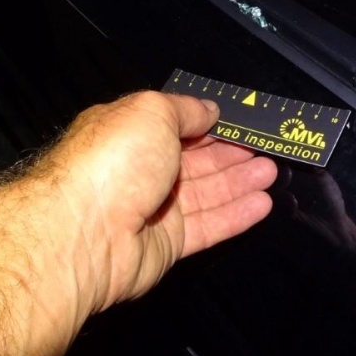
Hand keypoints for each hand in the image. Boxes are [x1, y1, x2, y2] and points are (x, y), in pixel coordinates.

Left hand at [41, 91, 277, 311]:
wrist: (83, 232)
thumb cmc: (114, 160)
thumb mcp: (151, 112)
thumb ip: (185, 110)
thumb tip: (209, 109)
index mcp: (128, 133)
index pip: (174, 126)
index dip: (208, 124)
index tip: (240, 121)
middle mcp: (138, 170)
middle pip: (193, 161)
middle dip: (230, 153)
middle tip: (265, 148)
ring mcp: (151, 210)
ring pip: (205, 193)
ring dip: (239, 182)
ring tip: (272, 172)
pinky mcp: (165, 245)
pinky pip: (207, 226)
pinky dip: (235, 215)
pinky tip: (262, 204)